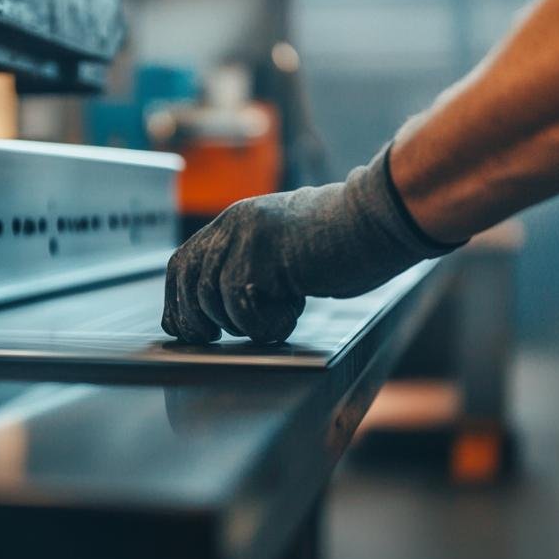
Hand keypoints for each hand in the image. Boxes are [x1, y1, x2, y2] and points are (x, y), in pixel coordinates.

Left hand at [161, 145, 459, 343]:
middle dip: (194, 318)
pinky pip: (242, 305)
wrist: (380, 219)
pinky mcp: (265, 254)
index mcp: (235, 221)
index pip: (183, 263)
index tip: (189, 328)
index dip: (179, 300)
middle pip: (188, 280)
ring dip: (240, 322)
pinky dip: (262, 324)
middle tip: (217, 338)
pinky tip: (290, 317)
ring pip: (215, 297)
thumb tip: (216, 309)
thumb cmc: (344, 243)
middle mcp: (234, 224)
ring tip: (276, 318)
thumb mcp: (284, 251)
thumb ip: (251, 268)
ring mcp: (247, 236)